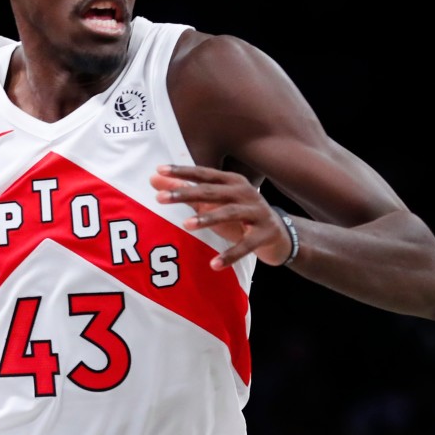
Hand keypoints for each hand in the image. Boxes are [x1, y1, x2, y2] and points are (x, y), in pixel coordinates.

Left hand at [151, 165, 292, 269]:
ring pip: (229, 213)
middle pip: (212, 191)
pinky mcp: (265, 234)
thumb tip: (155, 177)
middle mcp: (245, 193)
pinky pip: (246, 245)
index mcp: (232, 181)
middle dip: (186, 194)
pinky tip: (214, 264)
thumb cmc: (240, 216)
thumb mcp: (215, 202)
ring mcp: (257, 212)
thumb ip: (187, 191)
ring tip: (186, 225)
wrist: (280, 234)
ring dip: (208, 219)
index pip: (204, 174)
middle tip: (161, 198)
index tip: (160, 170)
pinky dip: (230, 254)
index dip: (183, 172)